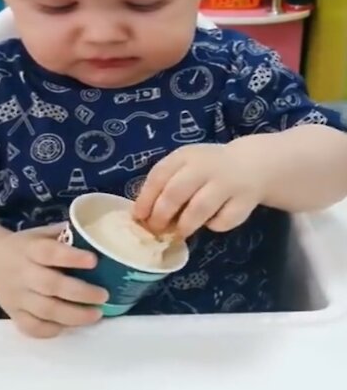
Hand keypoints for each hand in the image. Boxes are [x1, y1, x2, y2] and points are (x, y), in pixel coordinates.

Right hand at [0, 224, 108, 338]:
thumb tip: (96, 236)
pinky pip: (33, 327)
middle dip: (80, 293)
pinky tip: (69, 325)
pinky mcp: (14, 314)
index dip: (71, 257)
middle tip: (103, 295)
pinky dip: (53, 330)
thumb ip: (63, 235)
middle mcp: (21, 274)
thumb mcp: (38, 234)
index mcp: (28, 249)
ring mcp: (16, 297)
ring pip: (45, 311)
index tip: (94, 260)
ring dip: (74, 316)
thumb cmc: (23, 248)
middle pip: (50, 285)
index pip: (49, 253)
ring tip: (96, 314)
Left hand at [133, 142, 263, 239]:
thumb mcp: (184, 167)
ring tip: (179, 233)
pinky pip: (225, 220)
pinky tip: (211, 222)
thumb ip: (165, 184)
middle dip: (161, 215)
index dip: (145, 198)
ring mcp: (227, 183)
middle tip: (156, 229)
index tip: (138, 217)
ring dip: (185, 225)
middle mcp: (205, 166)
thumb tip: (142, 215)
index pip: (159, 176)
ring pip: (199, 208)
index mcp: (184, 156)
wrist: (252, 164)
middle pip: (176, 192)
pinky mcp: (246, 200)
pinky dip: (214, 225)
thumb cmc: (206, 170)